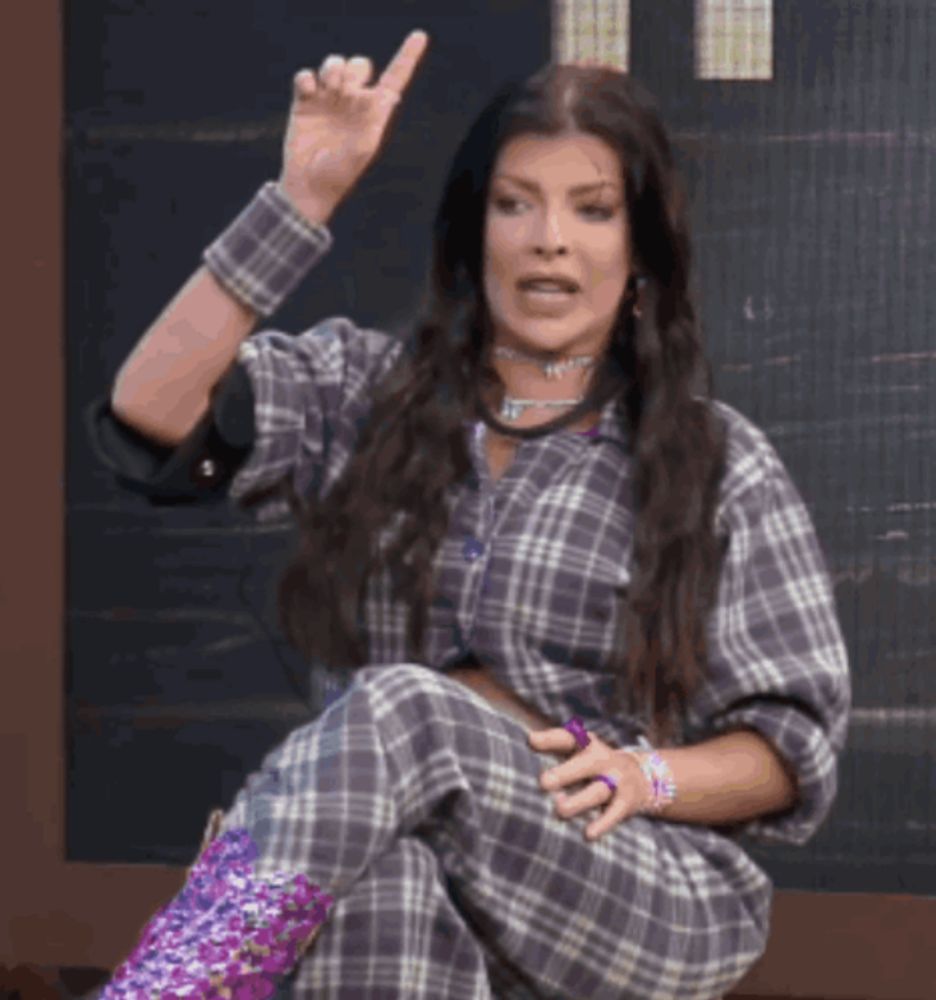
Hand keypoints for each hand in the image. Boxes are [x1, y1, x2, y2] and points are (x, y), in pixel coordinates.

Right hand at [279, 29, 428, 222]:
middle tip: (345, 89)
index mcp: (373, 112)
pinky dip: (307, 79)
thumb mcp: (363, 150)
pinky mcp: (305, 103)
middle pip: (359, 65)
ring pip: (334, 65)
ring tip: (329, 88)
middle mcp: (353, 103)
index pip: (393, 79)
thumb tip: (389, 95)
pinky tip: (308, 92)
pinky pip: (306, 77)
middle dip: (354, 69)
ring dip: (333, 68)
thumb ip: (374, 121)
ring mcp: (328, 101)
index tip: (420, 36)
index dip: (407, 57)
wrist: (309, 187)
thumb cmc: (340, 175)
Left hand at [528, 724, 647, 841]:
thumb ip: (555, 744)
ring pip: (598, 791)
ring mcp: (617, 780)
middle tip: (544, 782)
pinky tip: (588, 834)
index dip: (551, 739)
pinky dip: (603, 823)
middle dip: (566, 773)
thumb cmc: (595, 764)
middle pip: (585, 765)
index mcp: (588, 745)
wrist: (641, 777)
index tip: (531, 741)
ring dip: (579, 801)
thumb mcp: (580, 750)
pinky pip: (615, 813)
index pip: (570, 738)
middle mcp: (603, 759)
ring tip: (560, 810)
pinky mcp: (626, 801)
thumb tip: (529, 738)